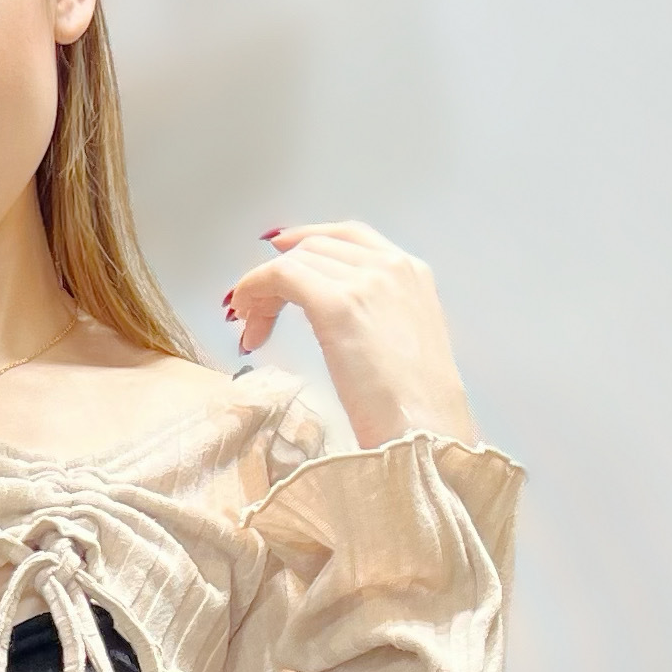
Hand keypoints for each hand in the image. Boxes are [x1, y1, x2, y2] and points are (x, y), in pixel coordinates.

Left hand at [223, 219, 476, 452]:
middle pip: (316, 248)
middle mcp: (390, 265)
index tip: (281, 254)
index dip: (307, 243)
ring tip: (251, 328)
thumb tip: (336, 324)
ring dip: (263, 288)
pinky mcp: (337, 304)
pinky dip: (254, 289)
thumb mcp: (404, 348)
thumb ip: (377, 321)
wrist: (425, 432)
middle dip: (280, 274)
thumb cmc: (417, 411)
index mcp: (412, 273)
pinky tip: (246, 320)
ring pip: (295, 261)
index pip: (349, 238)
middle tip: (256, 314)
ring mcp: (365, 281)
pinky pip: (279, 276)